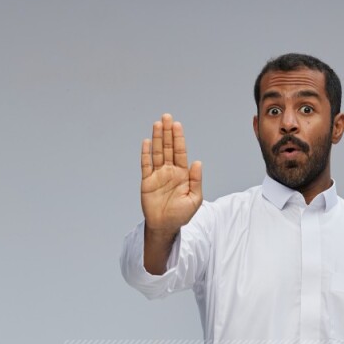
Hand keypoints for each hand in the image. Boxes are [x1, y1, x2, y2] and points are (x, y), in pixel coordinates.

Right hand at [140, 113, 202, 233]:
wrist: (165, 227)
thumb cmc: (181, 215)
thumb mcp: (195, 199)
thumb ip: (196, 181)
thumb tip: (198, 162)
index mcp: (182, 174)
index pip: (180, 152)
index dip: (178, 138)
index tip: (177, 125)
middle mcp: (169, 171)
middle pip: (168, 148)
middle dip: (168, 133)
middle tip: (167, 117)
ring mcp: (157, 175)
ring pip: (157, 153)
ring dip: (157, 138)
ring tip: (157, 124)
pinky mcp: (147, 181)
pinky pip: (146, 165)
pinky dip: (146, 154)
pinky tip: (147, 142)